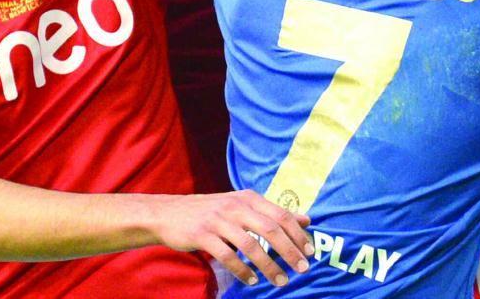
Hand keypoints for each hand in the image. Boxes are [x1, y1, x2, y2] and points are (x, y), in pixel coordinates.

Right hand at [147, 190, 312, 287]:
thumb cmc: (211, 211)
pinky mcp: (203, 235)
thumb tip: (307, 219)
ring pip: (251, 245)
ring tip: (281, 281)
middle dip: (290, 251)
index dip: (298, 235)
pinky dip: (242, 270)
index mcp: (248, 198)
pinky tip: (252, 281)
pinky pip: (227, 256)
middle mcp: (236, 206)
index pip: (281, 215)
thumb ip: (273, 213)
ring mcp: (219, 220)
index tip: (311, 253)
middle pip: (271, 229)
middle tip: (302, 269)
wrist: (169, 213)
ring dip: (269, 266)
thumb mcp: (243, 205)